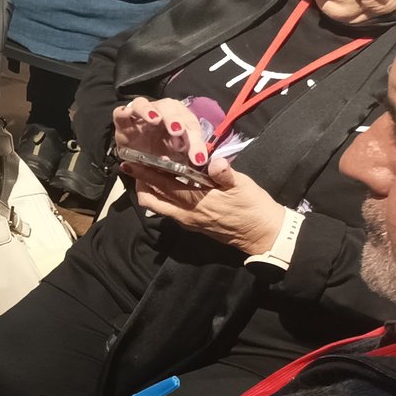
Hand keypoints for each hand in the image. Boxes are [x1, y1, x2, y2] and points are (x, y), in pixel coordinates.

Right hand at [112, 95, 211, 172]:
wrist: (139, 162)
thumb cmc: (162, 155)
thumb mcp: (178, 160)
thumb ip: (187, 158)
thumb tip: (197, 161)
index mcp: (180, 120)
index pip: (190, 125)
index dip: (195, 141)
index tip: (198, 159)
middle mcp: (161, 113)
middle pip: (169, 107)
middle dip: (174, 118)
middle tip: (178, 131)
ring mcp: (140, 115)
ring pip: (144, 103)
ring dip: (150, 110)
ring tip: (155, 120)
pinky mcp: (122, 122)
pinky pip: (120, 112)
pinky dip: (124, 111)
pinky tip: (128, 114)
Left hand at [129, 155, 288, 256]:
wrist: (264, 235)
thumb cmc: (254, 207)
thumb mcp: (243, 186)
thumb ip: (225, 174)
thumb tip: (214, 161)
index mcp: (197, 201)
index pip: (164, 185)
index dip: (146, 174)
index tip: (130, 163)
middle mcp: (187, 214)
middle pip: (152, 201)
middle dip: (140, 184)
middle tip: (133, 168)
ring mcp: (189, 222)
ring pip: (159, 208)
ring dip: (149, 193)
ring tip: (146, 176)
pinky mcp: (194, 226)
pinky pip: (170, 212)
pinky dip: (162, 199)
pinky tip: (166, 187)